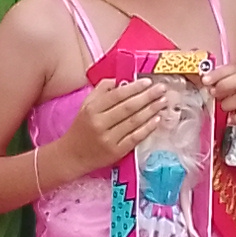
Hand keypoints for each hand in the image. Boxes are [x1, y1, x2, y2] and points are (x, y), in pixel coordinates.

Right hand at [37, 78, 165, 182]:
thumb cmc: (81, 128)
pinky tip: (156, 120)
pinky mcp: (116, 152)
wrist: (72, 155)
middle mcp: (100, 124)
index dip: (134, 88)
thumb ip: (101, 91)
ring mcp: (109, 139)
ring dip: (151, 110)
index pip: (116, 95)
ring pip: (134, 122)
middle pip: (128, 108)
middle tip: (162, 89)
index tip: (147, 81)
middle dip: (148, 97)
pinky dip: (147, 128)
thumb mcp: (86, 106)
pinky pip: (135, 138)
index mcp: (92, 110)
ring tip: (163, 102)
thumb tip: (121, 80)